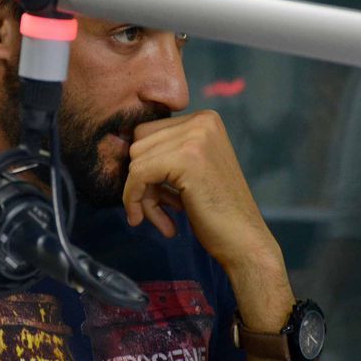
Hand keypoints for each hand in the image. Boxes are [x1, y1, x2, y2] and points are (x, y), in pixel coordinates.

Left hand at [123, 110, 271, 270]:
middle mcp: (202, 121)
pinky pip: (138, 174)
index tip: (157, 195)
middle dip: (141, 179)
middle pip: (139, 143)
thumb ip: (164, 153)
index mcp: (204, 119)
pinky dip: (134, 198)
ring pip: (136, 159)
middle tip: (159, 208)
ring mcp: (196, 137)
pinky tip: (147, 220)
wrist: (244, 241)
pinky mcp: (187, 159)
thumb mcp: (191, 169)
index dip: (145, 165)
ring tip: (161, 217)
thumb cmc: (216, 211)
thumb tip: (115, 144)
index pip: (147, 132)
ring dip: (141, 194)